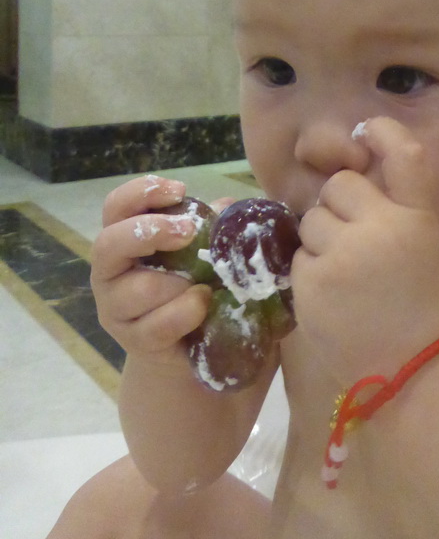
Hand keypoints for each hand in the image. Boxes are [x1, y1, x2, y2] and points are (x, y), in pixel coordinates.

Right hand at [90, 175, 213, 366]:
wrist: (188, 347)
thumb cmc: (190, 285)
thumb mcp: (200, 251)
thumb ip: (209, 227)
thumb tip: (230, 206)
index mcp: (123, 241)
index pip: (115, 207)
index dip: (141, 192)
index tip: (180, 191)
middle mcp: (110, 273)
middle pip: (108, 244)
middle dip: (151, 232)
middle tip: (189, 231)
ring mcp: (116, 310)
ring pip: (140, 288)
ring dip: (178, 282)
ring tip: (204, 282)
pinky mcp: (134, 341)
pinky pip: (158, 325)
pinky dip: (187, 311)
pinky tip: (204, 302)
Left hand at [292, 117, 438, 384]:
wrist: (413, 369)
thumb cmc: (419, 304)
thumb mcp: (420, 245)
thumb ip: (391, 207)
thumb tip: (346, 173)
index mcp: (417, 217)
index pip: (405, 155)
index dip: (384, 133)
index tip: (368, 129)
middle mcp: (382, 227)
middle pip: (338, 186)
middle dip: (338, 208)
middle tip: (355, 244)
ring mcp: (344, 254)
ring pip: (311, 221)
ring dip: (320, 241)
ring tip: (345, 276)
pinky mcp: (313, 282)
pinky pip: (297, 258)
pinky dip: (309, 273)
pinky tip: (333, 298)